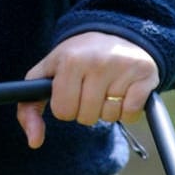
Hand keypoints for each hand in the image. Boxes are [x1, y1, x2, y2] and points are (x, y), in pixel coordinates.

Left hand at [18, 32, 159, 148]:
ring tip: (109, 87)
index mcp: (70, 60)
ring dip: (108, 110)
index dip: (66, 106)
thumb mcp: (47, 73)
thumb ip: (29, 107)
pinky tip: (125, 92)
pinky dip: (127, 111)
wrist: (119, 33)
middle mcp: (97, 62)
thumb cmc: (78, 58)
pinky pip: (131, 115)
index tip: (71, 90)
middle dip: (87, 110)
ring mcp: (123, 68)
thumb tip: (34, 142)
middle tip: (91, 88)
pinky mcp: (145, 76)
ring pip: (110, 117)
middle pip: (86, 118)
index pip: (63, 111)